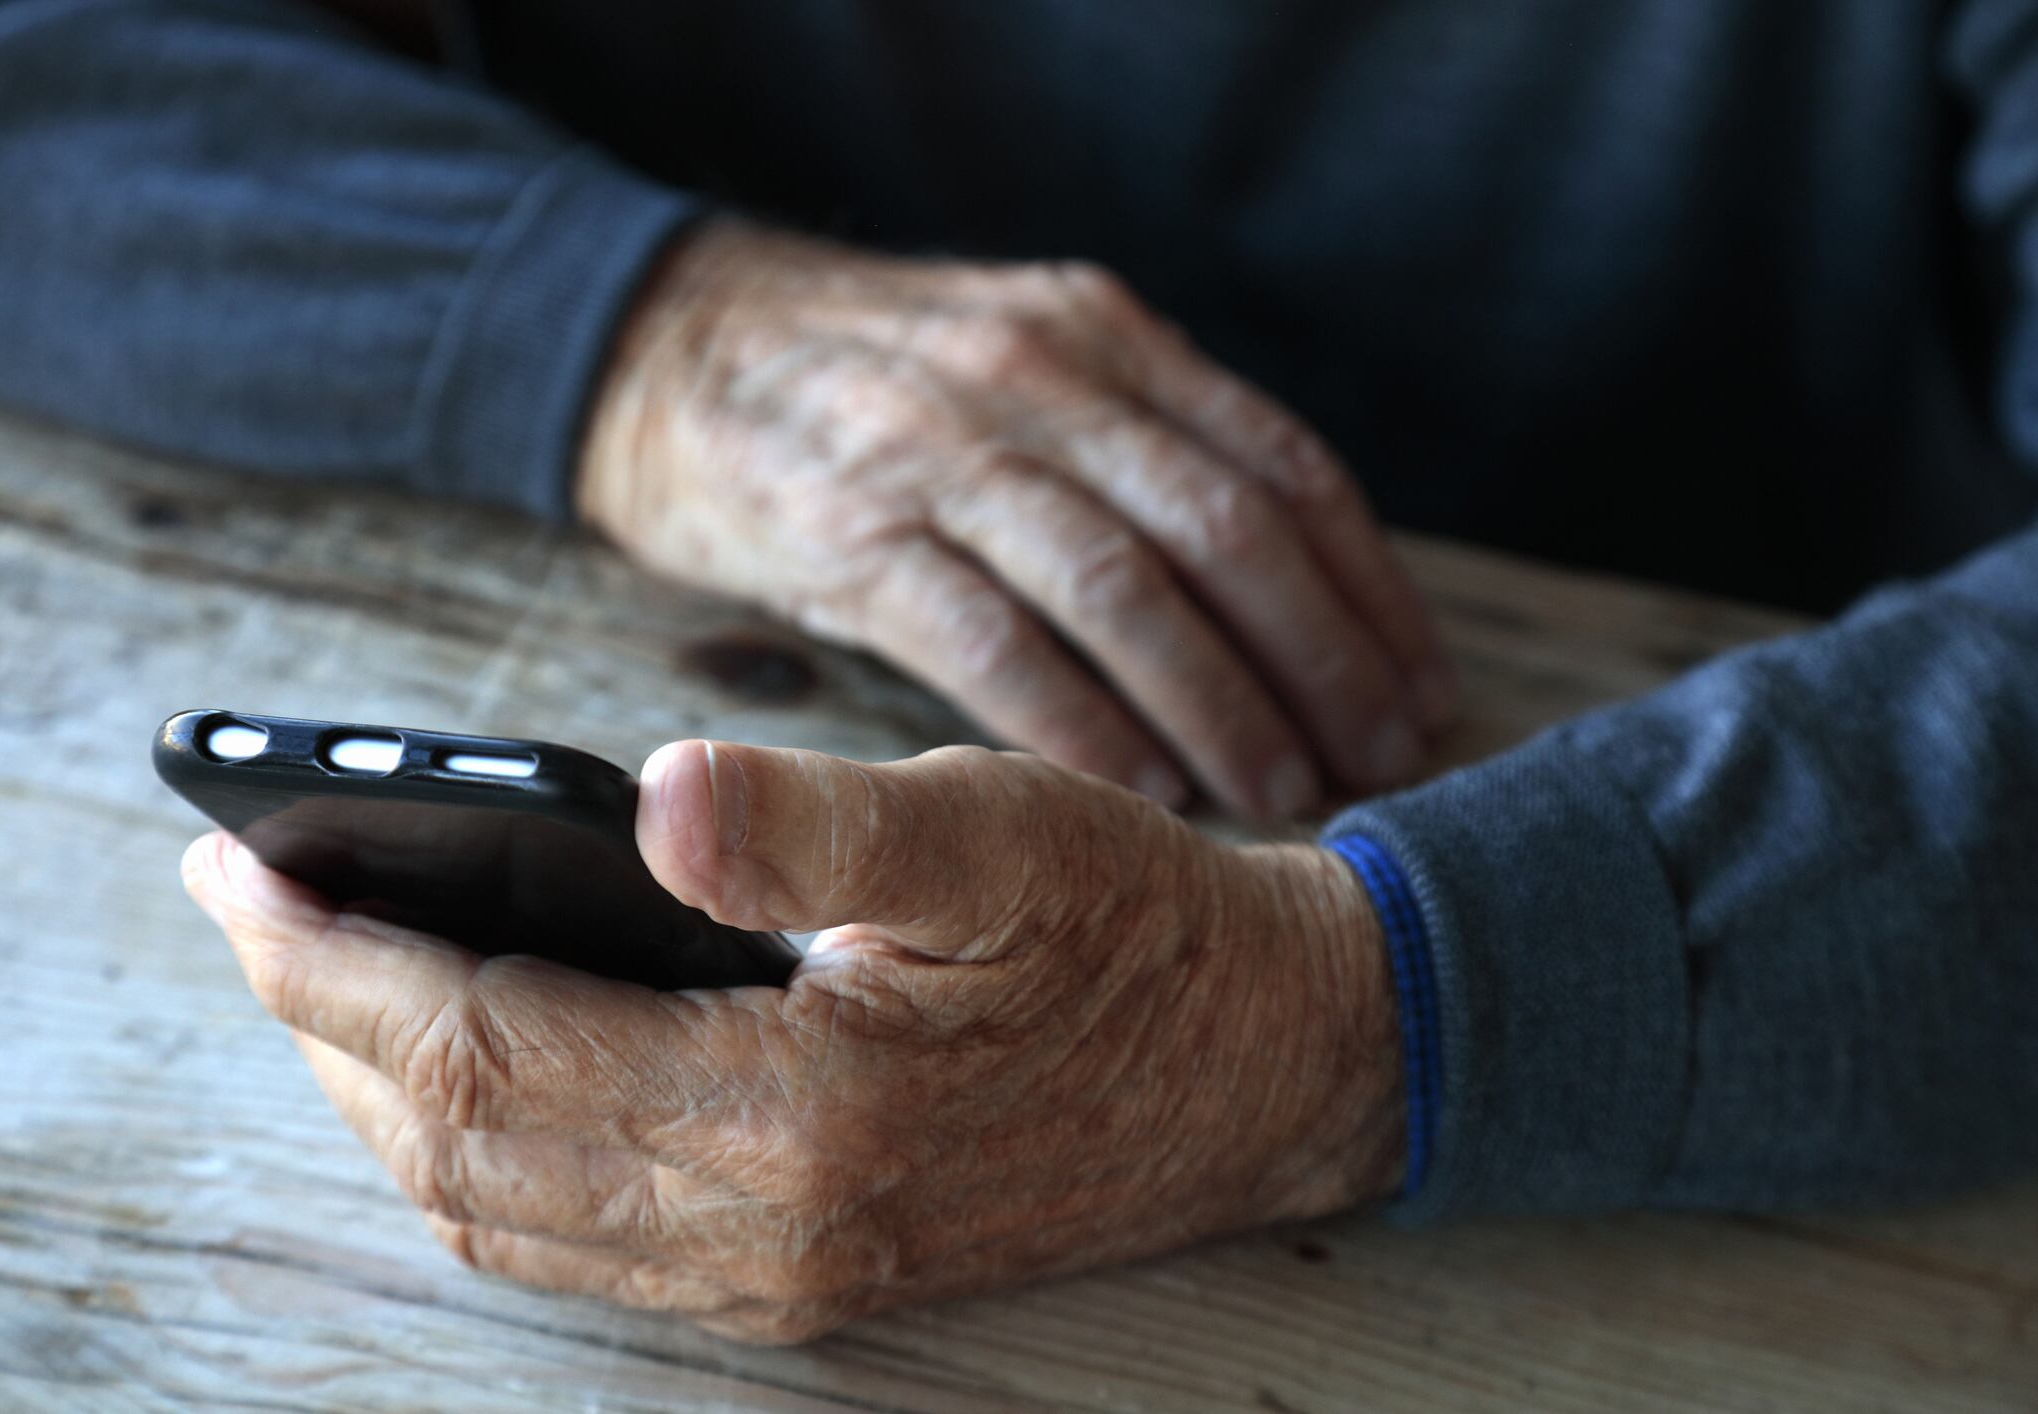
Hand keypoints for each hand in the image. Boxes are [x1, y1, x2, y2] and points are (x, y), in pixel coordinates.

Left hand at [182, 740, 1404, 1342]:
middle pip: (459, 1152)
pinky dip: (480, 1153)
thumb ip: (823, 823)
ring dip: (387, 1097)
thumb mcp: (999, 833)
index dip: (340, 961)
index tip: (239, 866)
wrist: (1267, 1059)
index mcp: (796, 1116)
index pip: (484, 1052)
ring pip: (502, 1213)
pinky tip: (469, 1066)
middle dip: (325, 1027)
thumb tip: (664, 799)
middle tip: (250, 905)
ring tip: (328, 977)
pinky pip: (576, 1240)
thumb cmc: (1136, 929)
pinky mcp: (802, 1272)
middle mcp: (765, 1232)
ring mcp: (780, 1273)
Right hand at [578, 222, 1456, 818]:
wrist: (668, 343)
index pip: (1282, 464)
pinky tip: (1140, 792)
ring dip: (1222, 705)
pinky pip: (992, 644)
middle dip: (1323, 660)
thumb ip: (1139, 444)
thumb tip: (1275, 590)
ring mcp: (943, 452)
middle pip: (1227, 531)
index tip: (1421, 689)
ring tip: (1282, 793)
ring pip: (1125, 589)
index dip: (1369, 590)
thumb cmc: (871, 383)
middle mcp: (1042, 377)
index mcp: (1105, 336)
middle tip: (1379, 762)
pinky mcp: (851, 534)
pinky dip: (1080, 724)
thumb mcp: (1027, 360)